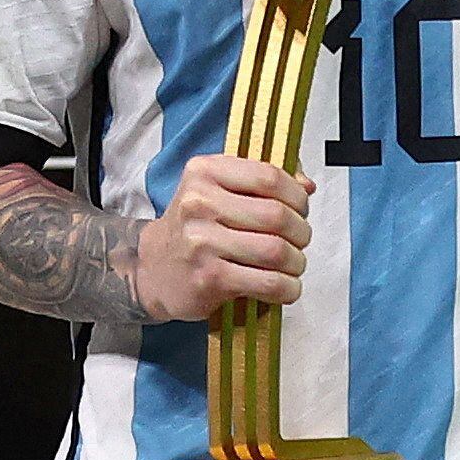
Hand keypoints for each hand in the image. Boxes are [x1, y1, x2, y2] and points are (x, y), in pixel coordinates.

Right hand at [133, 155, 313, 322]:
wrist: (152, 268)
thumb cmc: (197, 226)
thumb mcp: (220, 189)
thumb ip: (265, 180)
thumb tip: (307, 185)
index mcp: (205, 172)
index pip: (269, 176)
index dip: (296, 196)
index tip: (300, 208)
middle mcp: (199, 204)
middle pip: (277, 215)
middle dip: (301, 231)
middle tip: (299, 240)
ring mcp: (201, 243)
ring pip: (276, 250)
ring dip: (297, 262)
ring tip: (293, 264)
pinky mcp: (208, 279)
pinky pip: (267, 282)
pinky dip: (287, 288)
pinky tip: (285, 287)